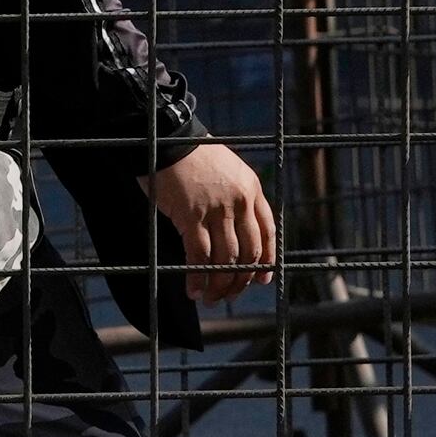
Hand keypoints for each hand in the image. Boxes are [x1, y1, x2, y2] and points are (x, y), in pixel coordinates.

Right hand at [142, 140, 278, 306]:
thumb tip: (236, 231)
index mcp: (252, 188)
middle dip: (240, 280)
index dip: (266, 261)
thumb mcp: (227, 170)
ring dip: (219, 285)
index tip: (260, 279)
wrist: (167, 139)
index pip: (268, 233)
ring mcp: (216, 210)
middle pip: (248, 253)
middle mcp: (239, 201)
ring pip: (225, 260)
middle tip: (229, 294)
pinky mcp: (191, 216)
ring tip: (211, 298)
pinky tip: (193, 290)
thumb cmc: (193, 154)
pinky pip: (199, 257)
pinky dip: (197, 278)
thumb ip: (236, 197)